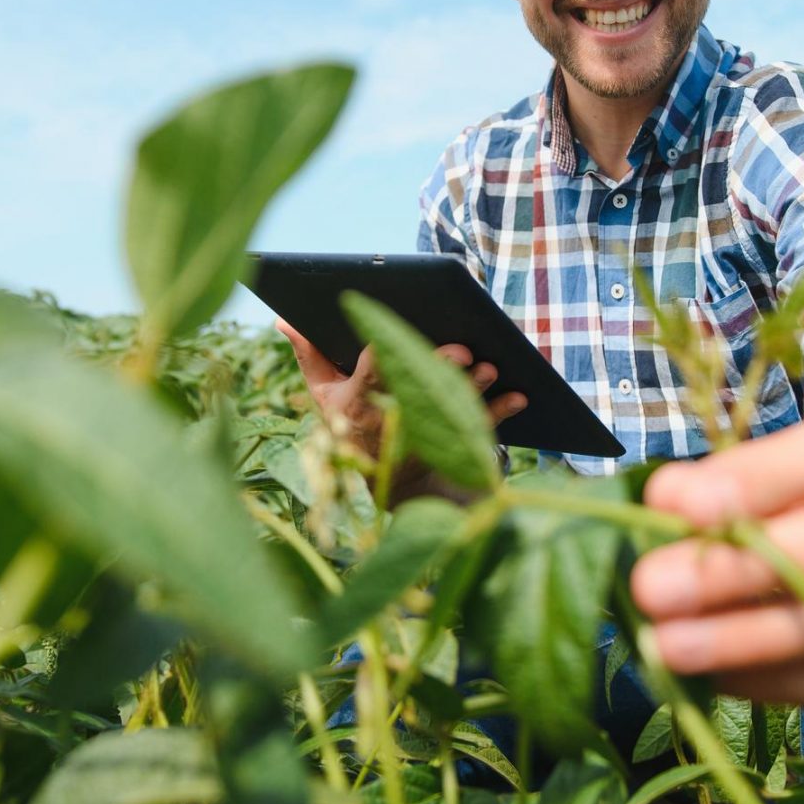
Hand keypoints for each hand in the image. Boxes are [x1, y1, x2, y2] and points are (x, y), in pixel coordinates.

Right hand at [275, 320, 526, 497]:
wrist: (392, 485)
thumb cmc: (355, 427)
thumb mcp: (326, 395)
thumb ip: (309, 355)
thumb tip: (282, 318)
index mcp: (356, 403)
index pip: (367, 377)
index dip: (378, 362)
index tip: (387, 342)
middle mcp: (391, 420)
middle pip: (414, 391)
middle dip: (436, 371)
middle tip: (458, 350)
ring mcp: (427, 435)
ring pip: (450, 409)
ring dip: (472, 389)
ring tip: (488, 367)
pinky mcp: (458, 444)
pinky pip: (483, 428)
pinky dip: (502, 411)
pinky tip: (520, 394)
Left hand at [629, 324, 803, 708]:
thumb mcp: (790, 450)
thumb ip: (732, 476)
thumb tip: (660, 506)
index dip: (762, 479)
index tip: (676, 503)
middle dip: (738, 572)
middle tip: (650, 586)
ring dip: (745, 639)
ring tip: (664, 643)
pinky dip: (775, 681)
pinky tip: (711, 675)